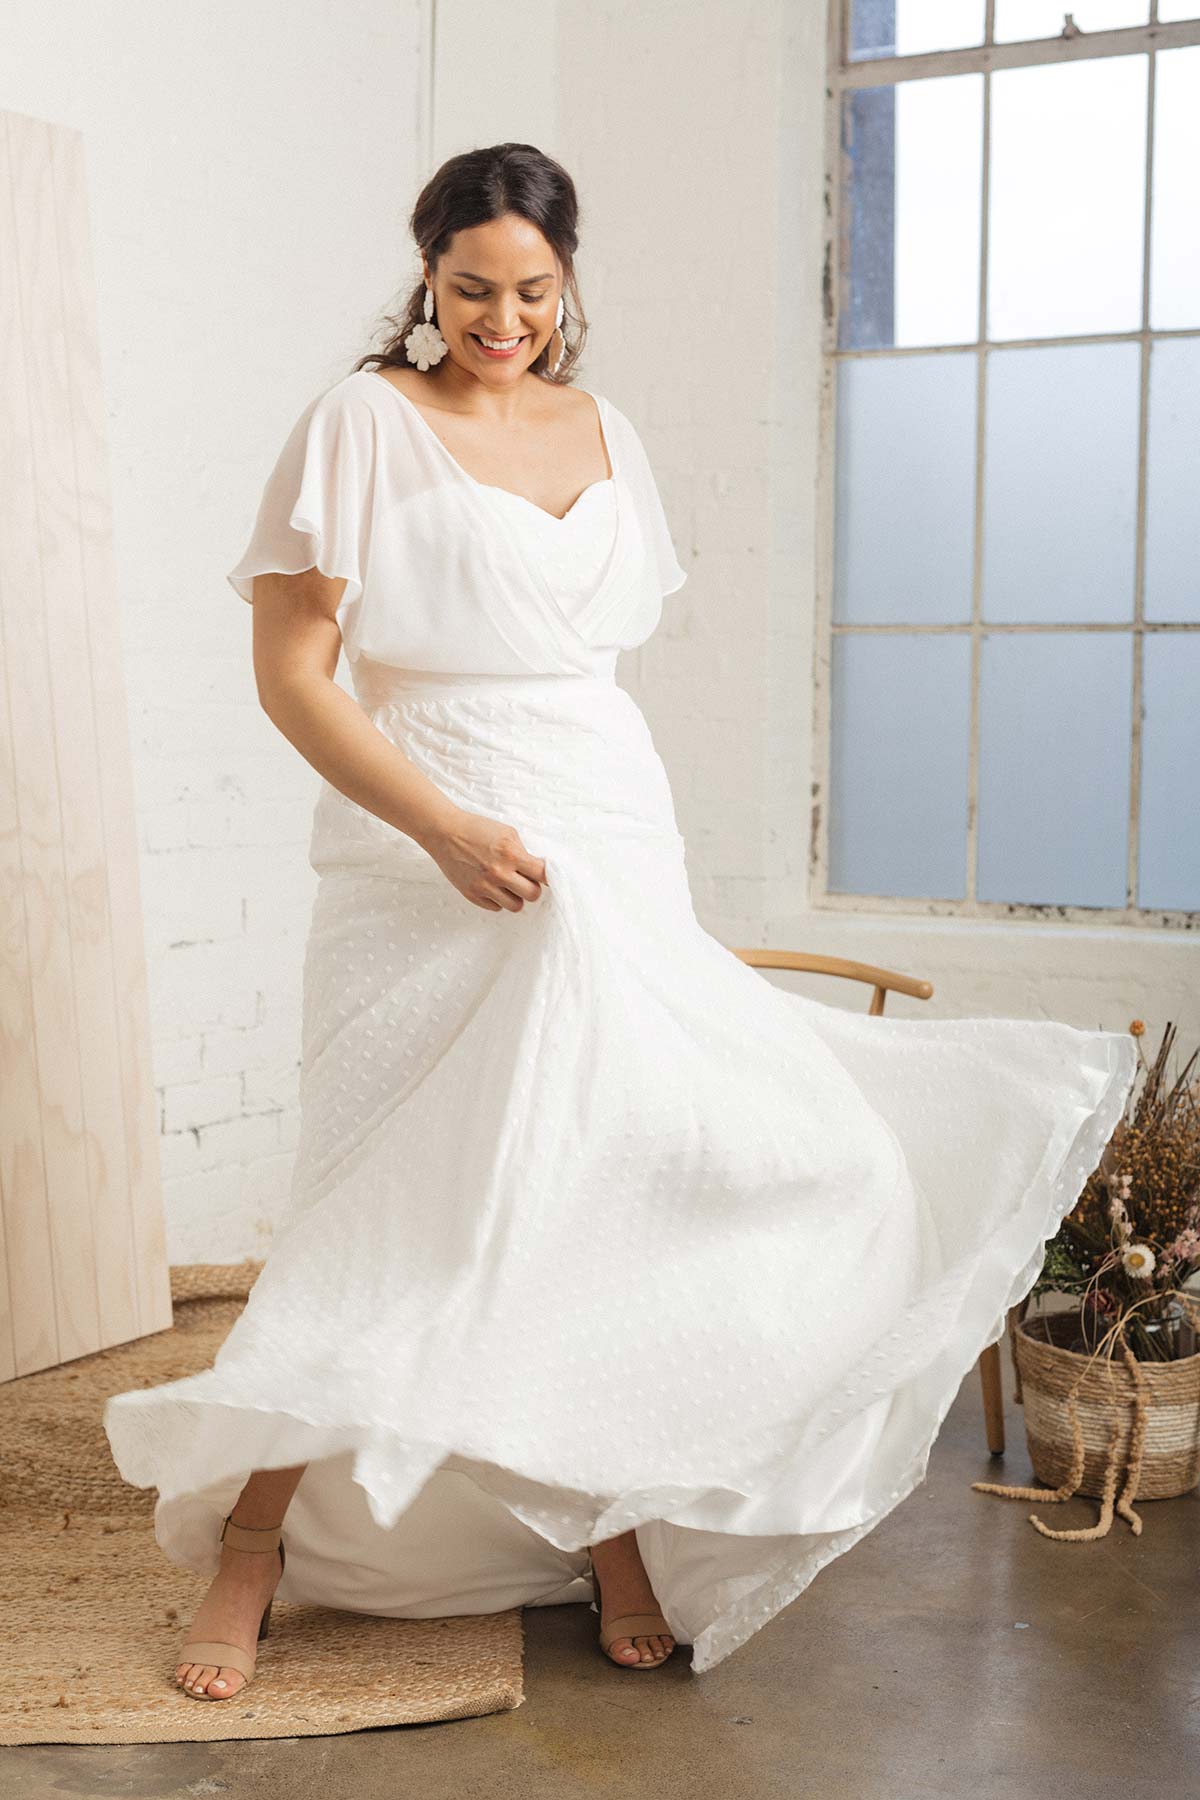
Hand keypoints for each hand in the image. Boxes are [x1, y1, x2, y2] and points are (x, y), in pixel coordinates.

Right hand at [418, 809, 548, 912]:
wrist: (445, 833)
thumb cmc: (476, 829)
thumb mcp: (507, 833)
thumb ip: (522, 852)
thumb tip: (537, 870)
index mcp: (511, 854)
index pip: (542, 874)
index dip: (548, 876)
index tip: (546, 877)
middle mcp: (499, 873)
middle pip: (532, 895)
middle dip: (532, 887)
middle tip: (525, 880)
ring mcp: (484, 886)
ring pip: (515, 906)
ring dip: (515, 896)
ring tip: (508, 885)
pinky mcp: (472, 895)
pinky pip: (496, 908)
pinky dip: (498, 900)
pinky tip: (492, 887)